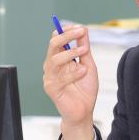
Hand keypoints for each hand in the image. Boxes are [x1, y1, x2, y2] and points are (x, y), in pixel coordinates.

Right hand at [43, 25, 98, 139]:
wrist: (84, 111)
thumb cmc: (84, 89)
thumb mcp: (88, 65)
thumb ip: (84, 49)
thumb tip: (83, 30)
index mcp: (59, 59)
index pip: (57, 40)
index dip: (67, 31)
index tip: (80, 27)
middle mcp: (52, 66)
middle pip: (52, 45)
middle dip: (66, 36)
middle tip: (80, 31)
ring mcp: (50, 78)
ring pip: (54, 60)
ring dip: (70, 53)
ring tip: (84, 51)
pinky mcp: (51, 89)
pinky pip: (60, 78)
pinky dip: (73, 73)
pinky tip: (83, 71)